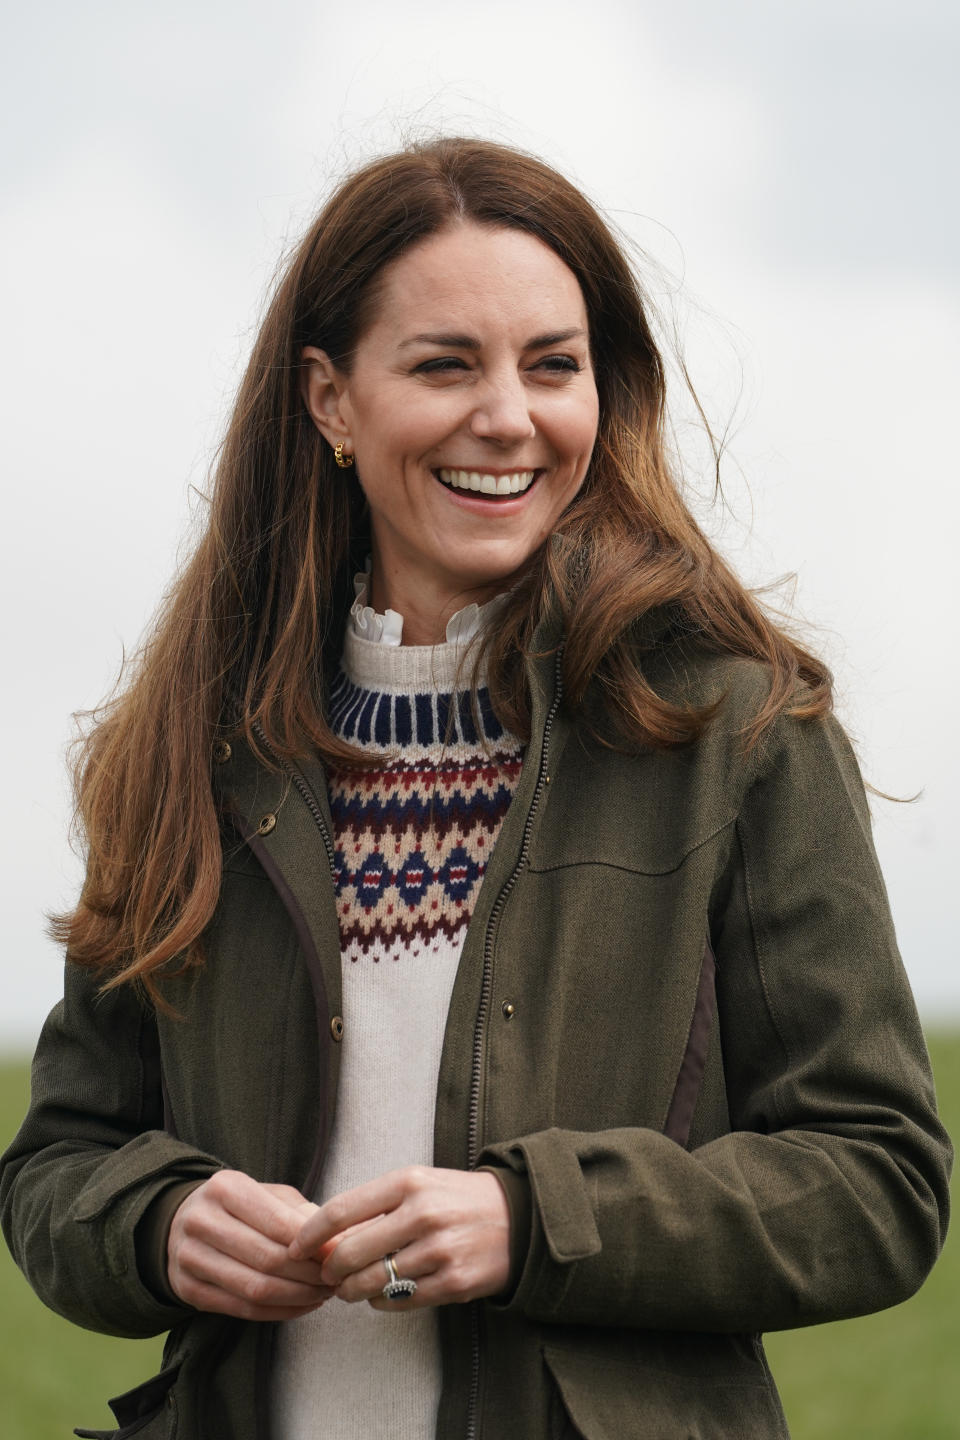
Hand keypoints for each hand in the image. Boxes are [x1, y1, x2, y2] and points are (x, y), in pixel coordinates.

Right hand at [167, 1170, 334, 1320]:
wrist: (180, 1223)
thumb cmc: (238, 1207)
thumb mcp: (266, 1194)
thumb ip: (299, 1213)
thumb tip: (337, 1242)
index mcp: (224, 1188)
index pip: (277, 1222)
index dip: (312, 1244)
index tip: (338, 1253)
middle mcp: (201, 1221)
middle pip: (267, 1258)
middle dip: (308, 1274)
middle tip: (335, 1278)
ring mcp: (190, 1258)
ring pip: (255, 1288)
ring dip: (297, 1296)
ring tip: (322, 1294)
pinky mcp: (188, 1290)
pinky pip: (242, 1309)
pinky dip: (278, 1312)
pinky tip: (301, 1306)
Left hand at [288, 1166, 510, 1310]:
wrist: (517, 1217)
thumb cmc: (456, 1198)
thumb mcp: (418, 1184)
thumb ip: (376, 1204)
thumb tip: (325, 1235)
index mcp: (409, 1182)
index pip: (342, 1210)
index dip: (311, 1234)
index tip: (295, 1248)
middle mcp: (423, 1213)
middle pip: (351, 1252)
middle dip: (331, 1270)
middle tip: (328, 1275)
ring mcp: (439, 1250)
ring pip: (373, 1282)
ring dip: (353, 1291)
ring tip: (351, 1288)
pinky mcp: (453, 1282)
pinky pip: (400, 1301)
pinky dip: (382, 1302)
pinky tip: (382, 1294)